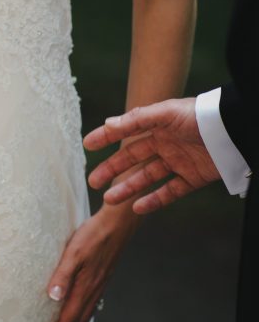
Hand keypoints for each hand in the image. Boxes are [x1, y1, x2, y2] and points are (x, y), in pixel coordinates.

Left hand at [45, 211, 133, 321]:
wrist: (118, 224)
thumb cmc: (93, 235)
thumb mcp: (73, 251)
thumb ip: (62, 274)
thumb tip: (53, 297)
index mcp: (84, 286)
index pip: (68, 318)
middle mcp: (93, 290)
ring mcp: (99, 286)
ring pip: (84, 317)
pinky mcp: (101, 280)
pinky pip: (90, 307)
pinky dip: (83, 319)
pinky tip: (80, 320)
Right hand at [84, 99, 219, 213]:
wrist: (233, 131)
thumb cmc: (200, 116)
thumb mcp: (166, 113)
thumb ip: (136, 119)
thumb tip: (107, 124)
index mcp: (158, 126)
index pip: (126, 132)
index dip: (107, 137)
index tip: (88, 145)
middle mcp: (165, 143)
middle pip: (132, 159)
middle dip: (111, 170)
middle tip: (93, 181)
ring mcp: (178, 162)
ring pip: (147, 178)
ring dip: (127, 188)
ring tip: (109, 199)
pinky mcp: (192, 178)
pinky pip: (169, 192)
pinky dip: (153, 201)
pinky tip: (137, 208)